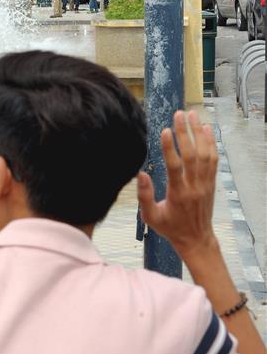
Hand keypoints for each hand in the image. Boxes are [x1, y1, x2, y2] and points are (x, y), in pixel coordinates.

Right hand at [137, 110, 218, 258]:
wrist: (196, 239)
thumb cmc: (170, 228)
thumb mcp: (150, 217)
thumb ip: (144, 196)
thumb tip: (140, 174)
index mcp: (178, 194)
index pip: (175, 166)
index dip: (171, 148)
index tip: (166, 130)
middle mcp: (194, 186)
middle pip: (192, 155)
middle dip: (186, 132)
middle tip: (179, 114)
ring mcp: (205, 184)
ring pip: (205, 154)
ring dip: (199, 133)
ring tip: (192, 115)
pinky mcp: (211, 183)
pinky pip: (213, 160)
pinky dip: (211, 143)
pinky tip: (207, 129)